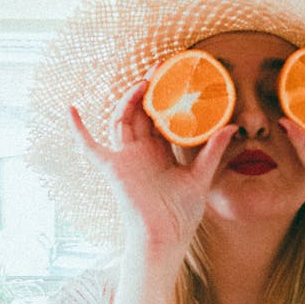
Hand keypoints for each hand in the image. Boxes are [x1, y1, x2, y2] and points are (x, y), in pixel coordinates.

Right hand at [69, 80, 235, 252]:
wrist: (166, 236)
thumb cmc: (181, 213)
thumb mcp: (201, 176)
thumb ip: (212, 151)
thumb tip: (232, 126)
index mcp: (160, 151)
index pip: (159, 116)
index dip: (165, 96)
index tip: (176, 74)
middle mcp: (141, 150)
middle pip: (140, 111)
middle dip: (148, 88)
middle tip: (162, 67)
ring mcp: (125, 157)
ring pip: (122, 119)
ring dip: (128, 99)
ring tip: (144, 81)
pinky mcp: (113, 167)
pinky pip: (90, 147)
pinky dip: (79, 130)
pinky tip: (72, 110)